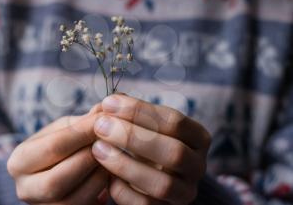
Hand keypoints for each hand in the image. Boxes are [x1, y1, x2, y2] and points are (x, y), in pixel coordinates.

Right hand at [7, 104, 109, 204]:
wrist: (52, 171)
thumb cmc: (59, 145)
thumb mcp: (65, 129)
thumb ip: (83, 121)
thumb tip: (106, 108)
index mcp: (19, 161)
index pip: (54, 147)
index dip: (83, 132)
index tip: (106, 119)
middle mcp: (25, 189)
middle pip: (58, 180)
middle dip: (89, 160)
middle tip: (110, 141)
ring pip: (74, 199)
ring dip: (98, 177)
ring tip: (112, 157)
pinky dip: (102, 190)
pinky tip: (110, 173)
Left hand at [91, 95, 210, 204]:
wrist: (149, 173)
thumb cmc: (145, 141)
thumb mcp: (144, 124)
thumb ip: (130, 114)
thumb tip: (109, 103)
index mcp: (198, 137)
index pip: (175, 121)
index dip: (139, 111)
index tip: (108, 103)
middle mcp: (197, 166)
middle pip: (174, 153)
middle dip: (133, 137)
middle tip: (101, 126)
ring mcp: (185, 192)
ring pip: (162, 184)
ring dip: (125, 165)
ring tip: (97, 148)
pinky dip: (122, 191)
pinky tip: (105, 175)